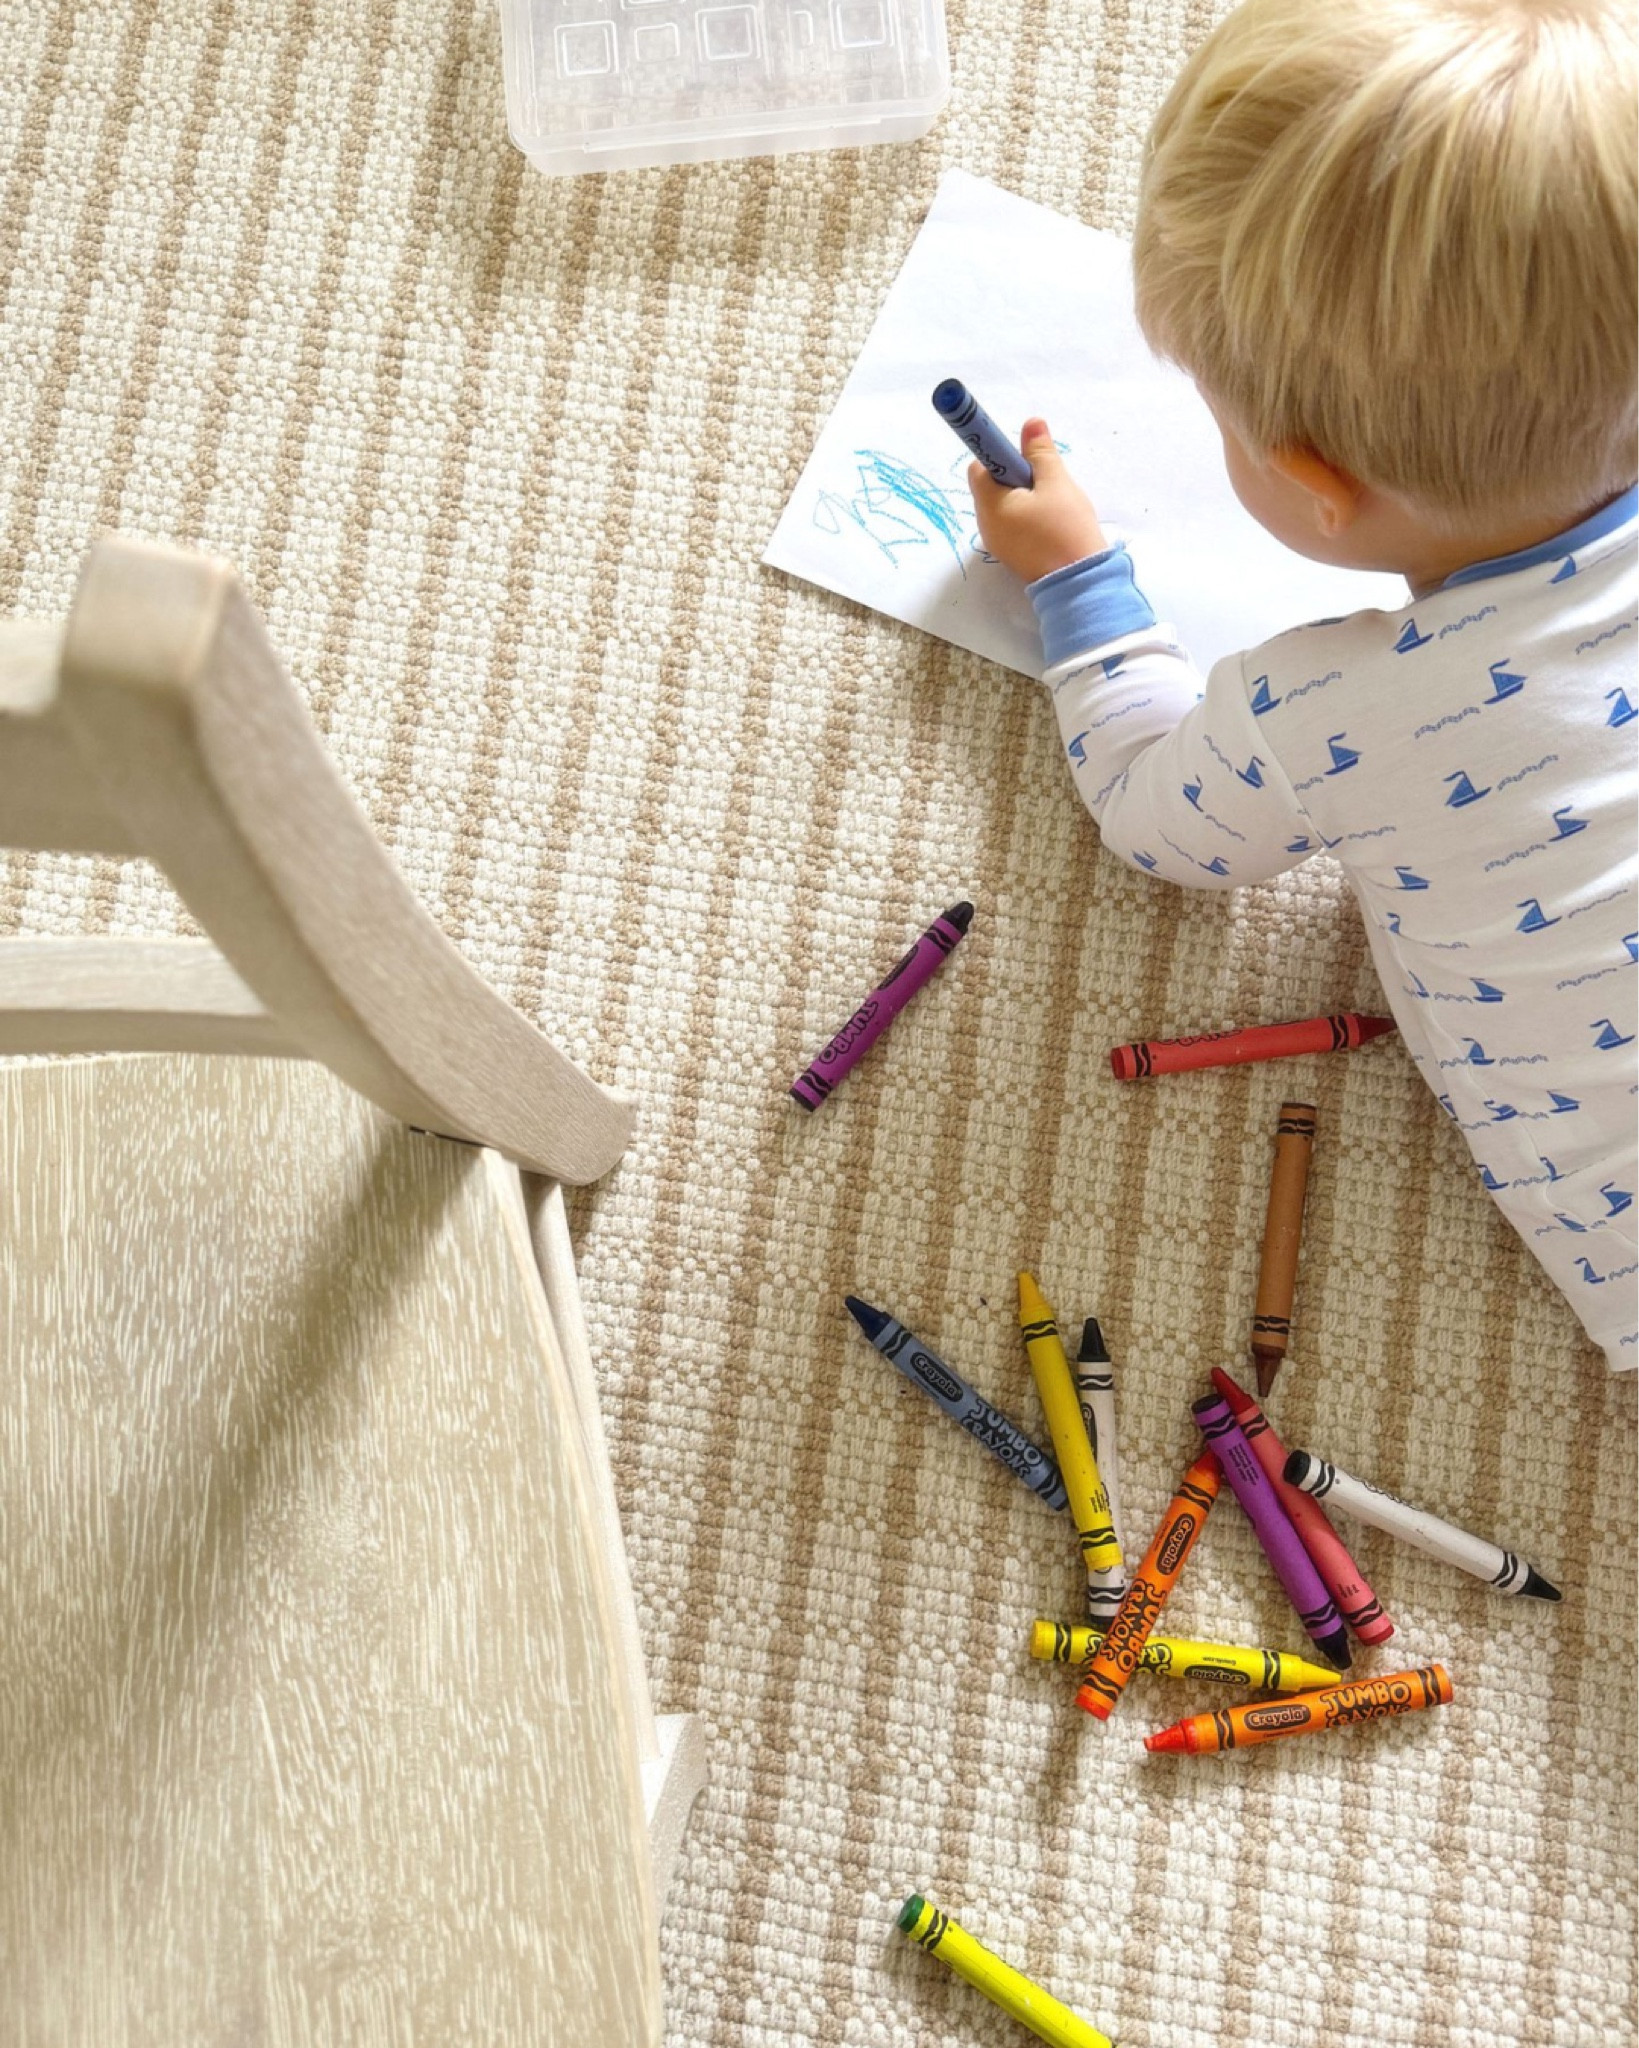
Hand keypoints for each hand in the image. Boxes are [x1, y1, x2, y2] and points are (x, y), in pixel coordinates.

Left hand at [969, 418, 1106, 582]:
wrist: (1078, 582)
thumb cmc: (1065, 529)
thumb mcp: (1056, 483)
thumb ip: (1041, 452)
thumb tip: (1031, 423)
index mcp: (990, 505)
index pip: (979, 467)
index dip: (999, 454)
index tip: (1024, 456)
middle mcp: (986, 524)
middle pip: (991, 485)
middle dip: (1015, 475)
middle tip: (1045, 481)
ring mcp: (997, 542)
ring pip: (1003, 504)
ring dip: (1023, 495)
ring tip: (1051, 502)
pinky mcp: (1011, 553)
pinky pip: (1011, 523)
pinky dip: (1026, 513)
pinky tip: (1049, 519)